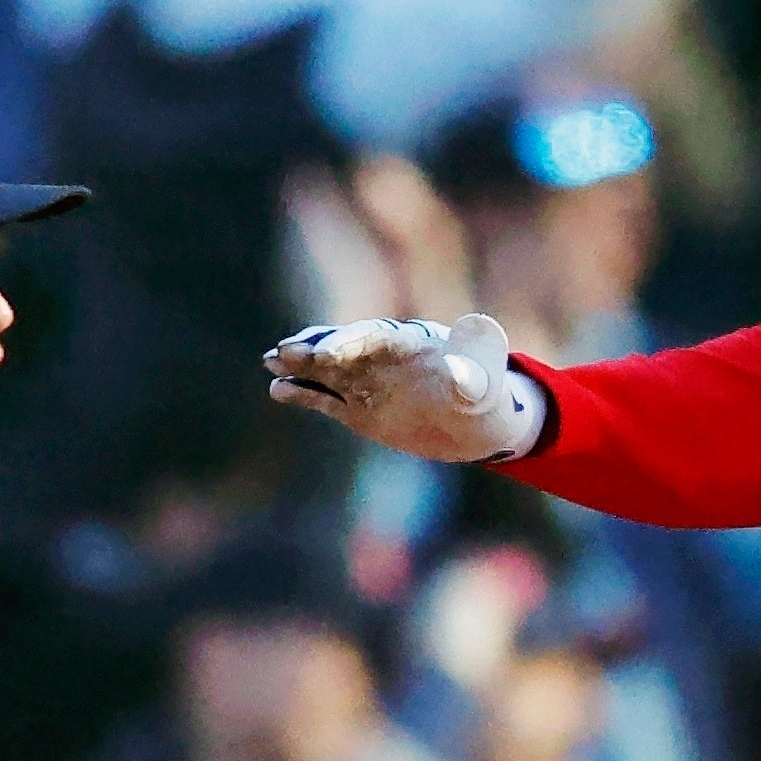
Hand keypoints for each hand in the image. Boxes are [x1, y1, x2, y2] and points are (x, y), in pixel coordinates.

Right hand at [263, 312, 547, 463]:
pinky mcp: (357, 409)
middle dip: (316, 347)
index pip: (375, 335)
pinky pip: (325, 398)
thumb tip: (459, 373)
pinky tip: (277, 388)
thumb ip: (473, 376)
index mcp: (412, 343)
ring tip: (272, 360)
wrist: (478, 425)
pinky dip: (301, 392)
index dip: (350, 341)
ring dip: (300, 364)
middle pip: (343, 346)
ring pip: (327, 369)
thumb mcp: (486, 388)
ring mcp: (367, 382)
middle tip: (286, 350)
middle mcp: (383, 358)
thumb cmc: (488, 399)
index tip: (328, 352)